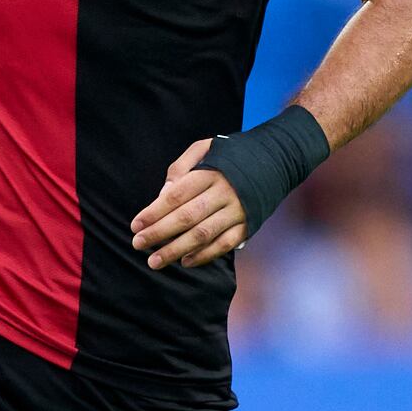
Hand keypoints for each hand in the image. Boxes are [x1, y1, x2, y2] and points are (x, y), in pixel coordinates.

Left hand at [130, 138, 250, 270]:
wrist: (275, 161)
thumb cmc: (231, 157)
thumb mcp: (206, 149)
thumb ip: (180, 167)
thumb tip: (163, 194)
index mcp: (211, 173)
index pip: (176, 195)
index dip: (154, 212)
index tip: (136, 225)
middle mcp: (224, 193)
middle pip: (187, 217)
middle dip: (159, 233)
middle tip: (138, 244)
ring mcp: (237, 211)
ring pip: (203, 234)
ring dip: (176, 250)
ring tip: (155, 261)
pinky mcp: (248, 226)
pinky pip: (224, 245)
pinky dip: (204, 255)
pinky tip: (185, 261)